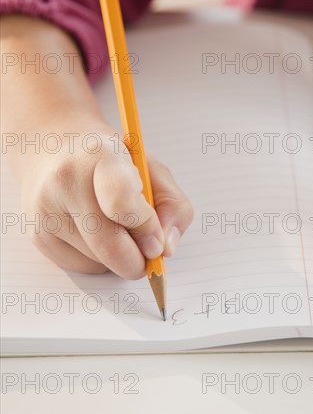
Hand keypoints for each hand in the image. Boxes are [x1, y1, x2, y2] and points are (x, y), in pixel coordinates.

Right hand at [20, 124, 193, 278]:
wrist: (52, 145)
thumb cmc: (109, 158)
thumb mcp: (151, 167)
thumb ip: (172, 205)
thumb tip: (165, 248)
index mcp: (100, 155)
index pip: (121, 202)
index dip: (146, 228)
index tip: (158, 239)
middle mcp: (66, 181)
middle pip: (110, 247)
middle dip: (139, 259)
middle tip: (150, 249)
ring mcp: (46, 211)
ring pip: (99, 263)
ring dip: (120, 257)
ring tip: (116, 224)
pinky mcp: (38, 236)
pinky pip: (83, 268)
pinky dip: (100, 260)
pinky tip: (96, 231)